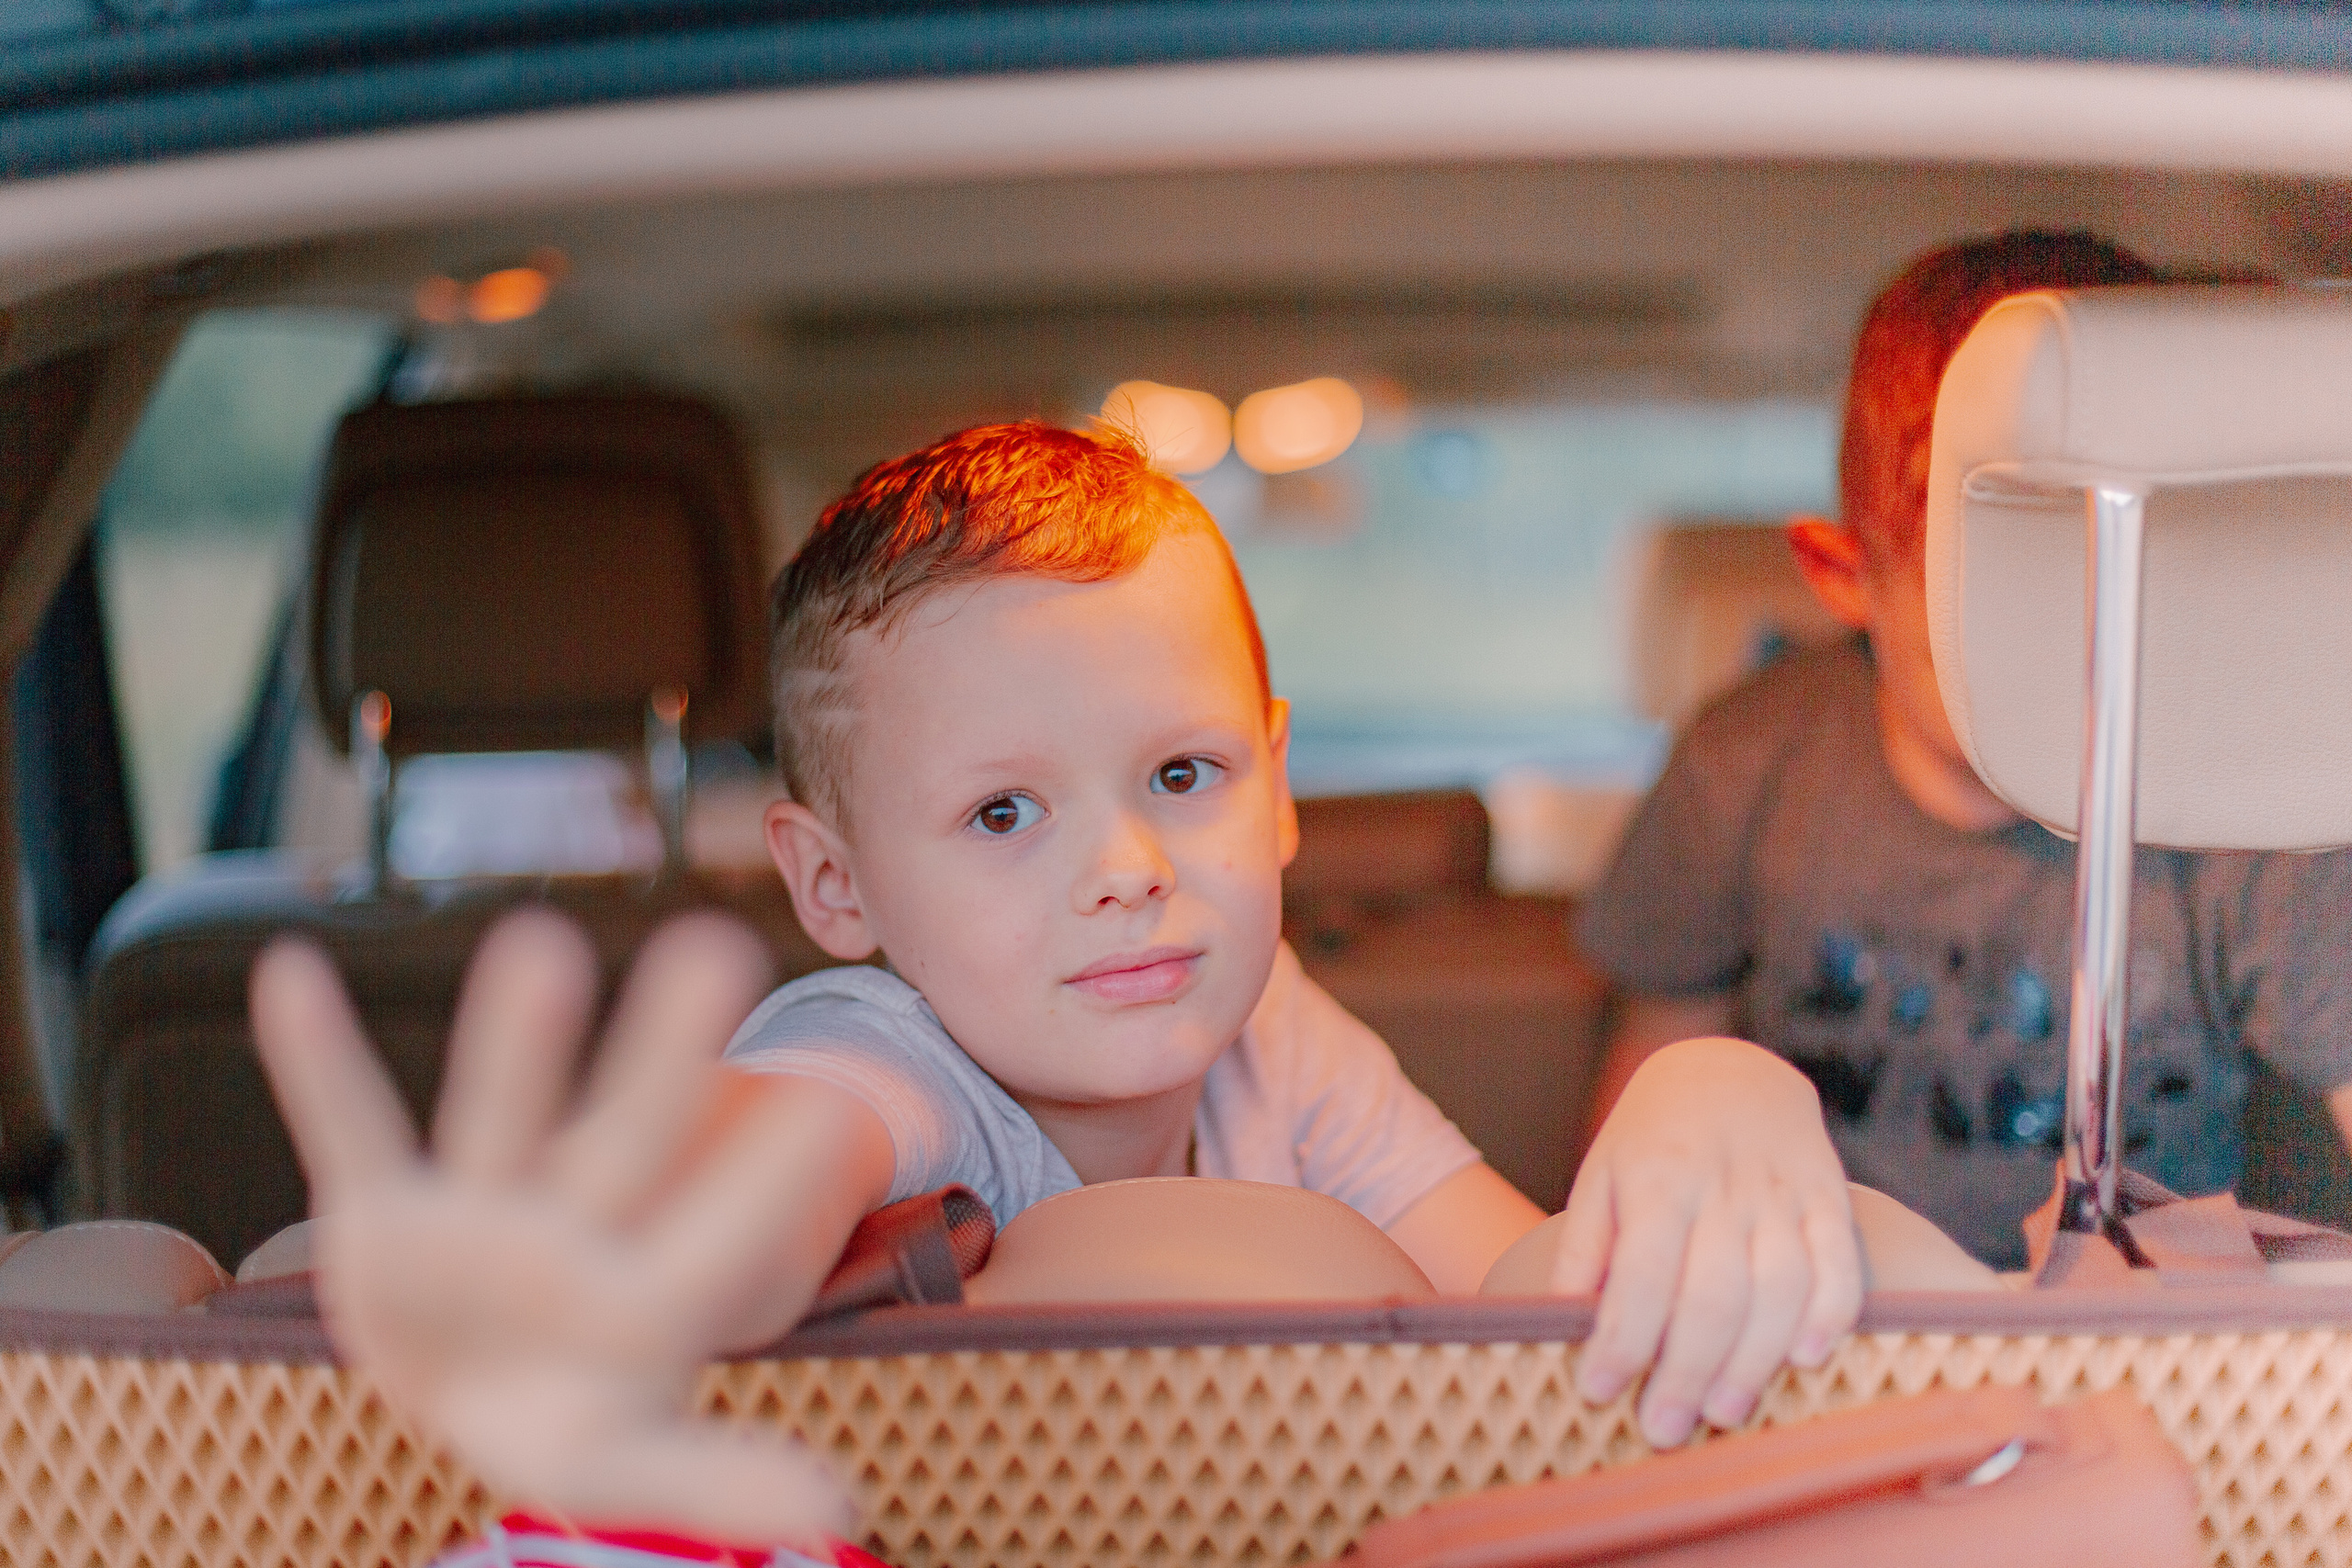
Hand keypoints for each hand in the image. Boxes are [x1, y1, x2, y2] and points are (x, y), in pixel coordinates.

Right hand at [249, 907, 853, 1545]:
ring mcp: (478, 1213)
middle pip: (630, 1139)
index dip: (766, 1185)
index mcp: (646, 1295)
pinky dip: (316, 1059)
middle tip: (723, 945)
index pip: (721, 1235)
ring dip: (518, 1039)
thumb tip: (836, 1510)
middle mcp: (576, 1231)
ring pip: (504, 1114)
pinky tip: (292, 973)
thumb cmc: (573, 1420)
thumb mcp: (631, 1463)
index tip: (829, 1111)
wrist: (469, 1388)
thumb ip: (717, 1483)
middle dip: (666, 1056)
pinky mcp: (383, 1213)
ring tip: (540, 939)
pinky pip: (349, 1127)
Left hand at [1546, 1036, 1859, 1447]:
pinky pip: (1839, 1262)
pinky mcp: (1829, 1197)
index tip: (1598, 1392)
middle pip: (1711, 1294)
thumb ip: (1585, 1245)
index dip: (1621, 1339)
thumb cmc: (1653, 1137)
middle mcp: (1722, 1187)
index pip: (1641, 1272)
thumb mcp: (1600, 1172)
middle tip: (1662, 1429)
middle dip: (1684, 1371)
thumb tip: (1563, 1318)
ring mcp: (1782, 1193)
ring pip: (1778, 1287)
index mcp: (1656, 1178)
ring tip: (1722, 1412)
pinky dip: (1828, 1314)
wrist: (1732, 1069)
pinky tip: (1805, 1358)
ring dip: (1753, 1359)